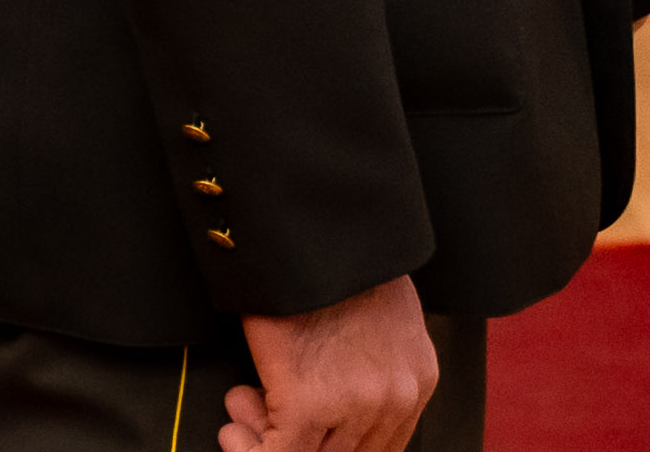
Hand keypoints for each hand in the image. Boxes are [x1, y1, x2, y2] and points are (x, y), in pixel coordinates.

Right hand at [224, 275, 436, 451]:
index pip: (379, 445)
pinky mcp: (310, 402)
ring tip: (242, 412)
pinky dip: (251, 449)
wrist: (309, 221)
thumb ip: (369, 360)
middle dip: (295, 443)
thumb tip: (331, 388)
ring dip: (267, 441)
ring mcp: (358, 405)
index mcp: (415, 376)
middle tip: (257, 417)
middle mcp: (396, 398)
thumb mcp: (375, 312)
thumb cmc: (328, 256)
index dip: (329, 443)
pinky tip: (233, 429)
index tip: (291, 425)